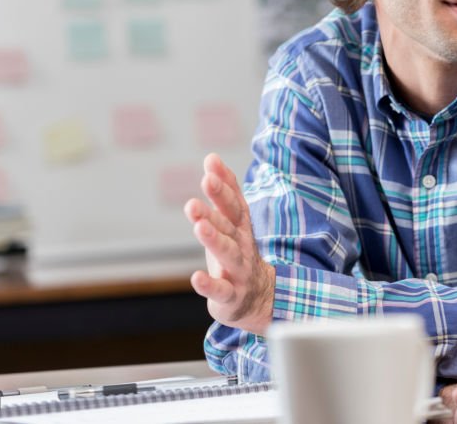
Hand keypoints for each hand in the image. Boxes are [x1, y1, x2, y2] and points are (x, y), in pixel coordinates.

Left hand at [184, 153, 274, 333]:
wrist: (260, 299)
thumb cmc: (237, 254)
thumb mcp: (232, 223)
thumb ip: (224, 192)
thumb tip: (211, 156)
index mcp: (241, 228)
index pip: (234, 202)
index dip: (224, 184)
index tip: (211, 164)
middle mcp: (242, 246)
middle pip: (230, 224)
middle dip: (217, 205)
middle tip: (206, 184)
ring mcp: (238, 271)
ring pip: (227, 253)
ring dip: (214, 239)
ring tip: (199, 226)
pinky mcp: (231, 296)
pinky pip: (221, 290)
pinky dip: (209, 285)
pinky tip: (196, 277)